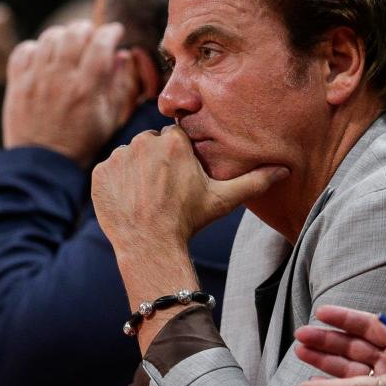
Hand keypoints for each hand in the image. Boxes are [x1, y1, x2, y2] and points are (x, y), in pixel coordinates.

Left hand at [3, 20, 142, 166]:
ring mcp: (35, 79)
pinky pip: (24, 50)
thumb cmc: (82, 143)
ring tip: (70, 45)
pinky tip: (45, 57)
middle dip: (87, 28)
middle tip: (92, 36)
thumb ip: (119, 86)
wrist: (43, 164)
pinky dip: (36, 47)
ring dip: (64, 35)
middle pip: (74, 33)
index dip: (111, 32)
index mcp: (86, 88)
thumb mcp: (110, 119)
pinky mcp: (17, 83)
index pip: (101, 43)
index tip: (116, 32)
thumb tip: (122, 56)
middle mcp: (60, 78)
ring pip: (49, 37)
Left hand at [92, 125, 287, 249]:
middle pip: (152, 145)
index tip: (181, 179)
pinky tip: (130, 202)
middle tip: (165, 191)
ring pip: (131, 157)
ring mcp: (118, 157)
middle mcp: (143, 142)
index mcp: (173, 142)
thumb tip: (285, 170)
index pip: (175, 139)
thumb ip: (254, 181)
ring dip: (137, 171)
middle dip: (157, 162)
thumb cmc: (189, 221)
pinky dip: (117, 184)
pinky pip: (110, 171)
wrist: (150, 246)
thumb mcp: (223, 199)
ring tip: (147, 198)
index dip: (179, 159)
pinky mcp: (100, 173)